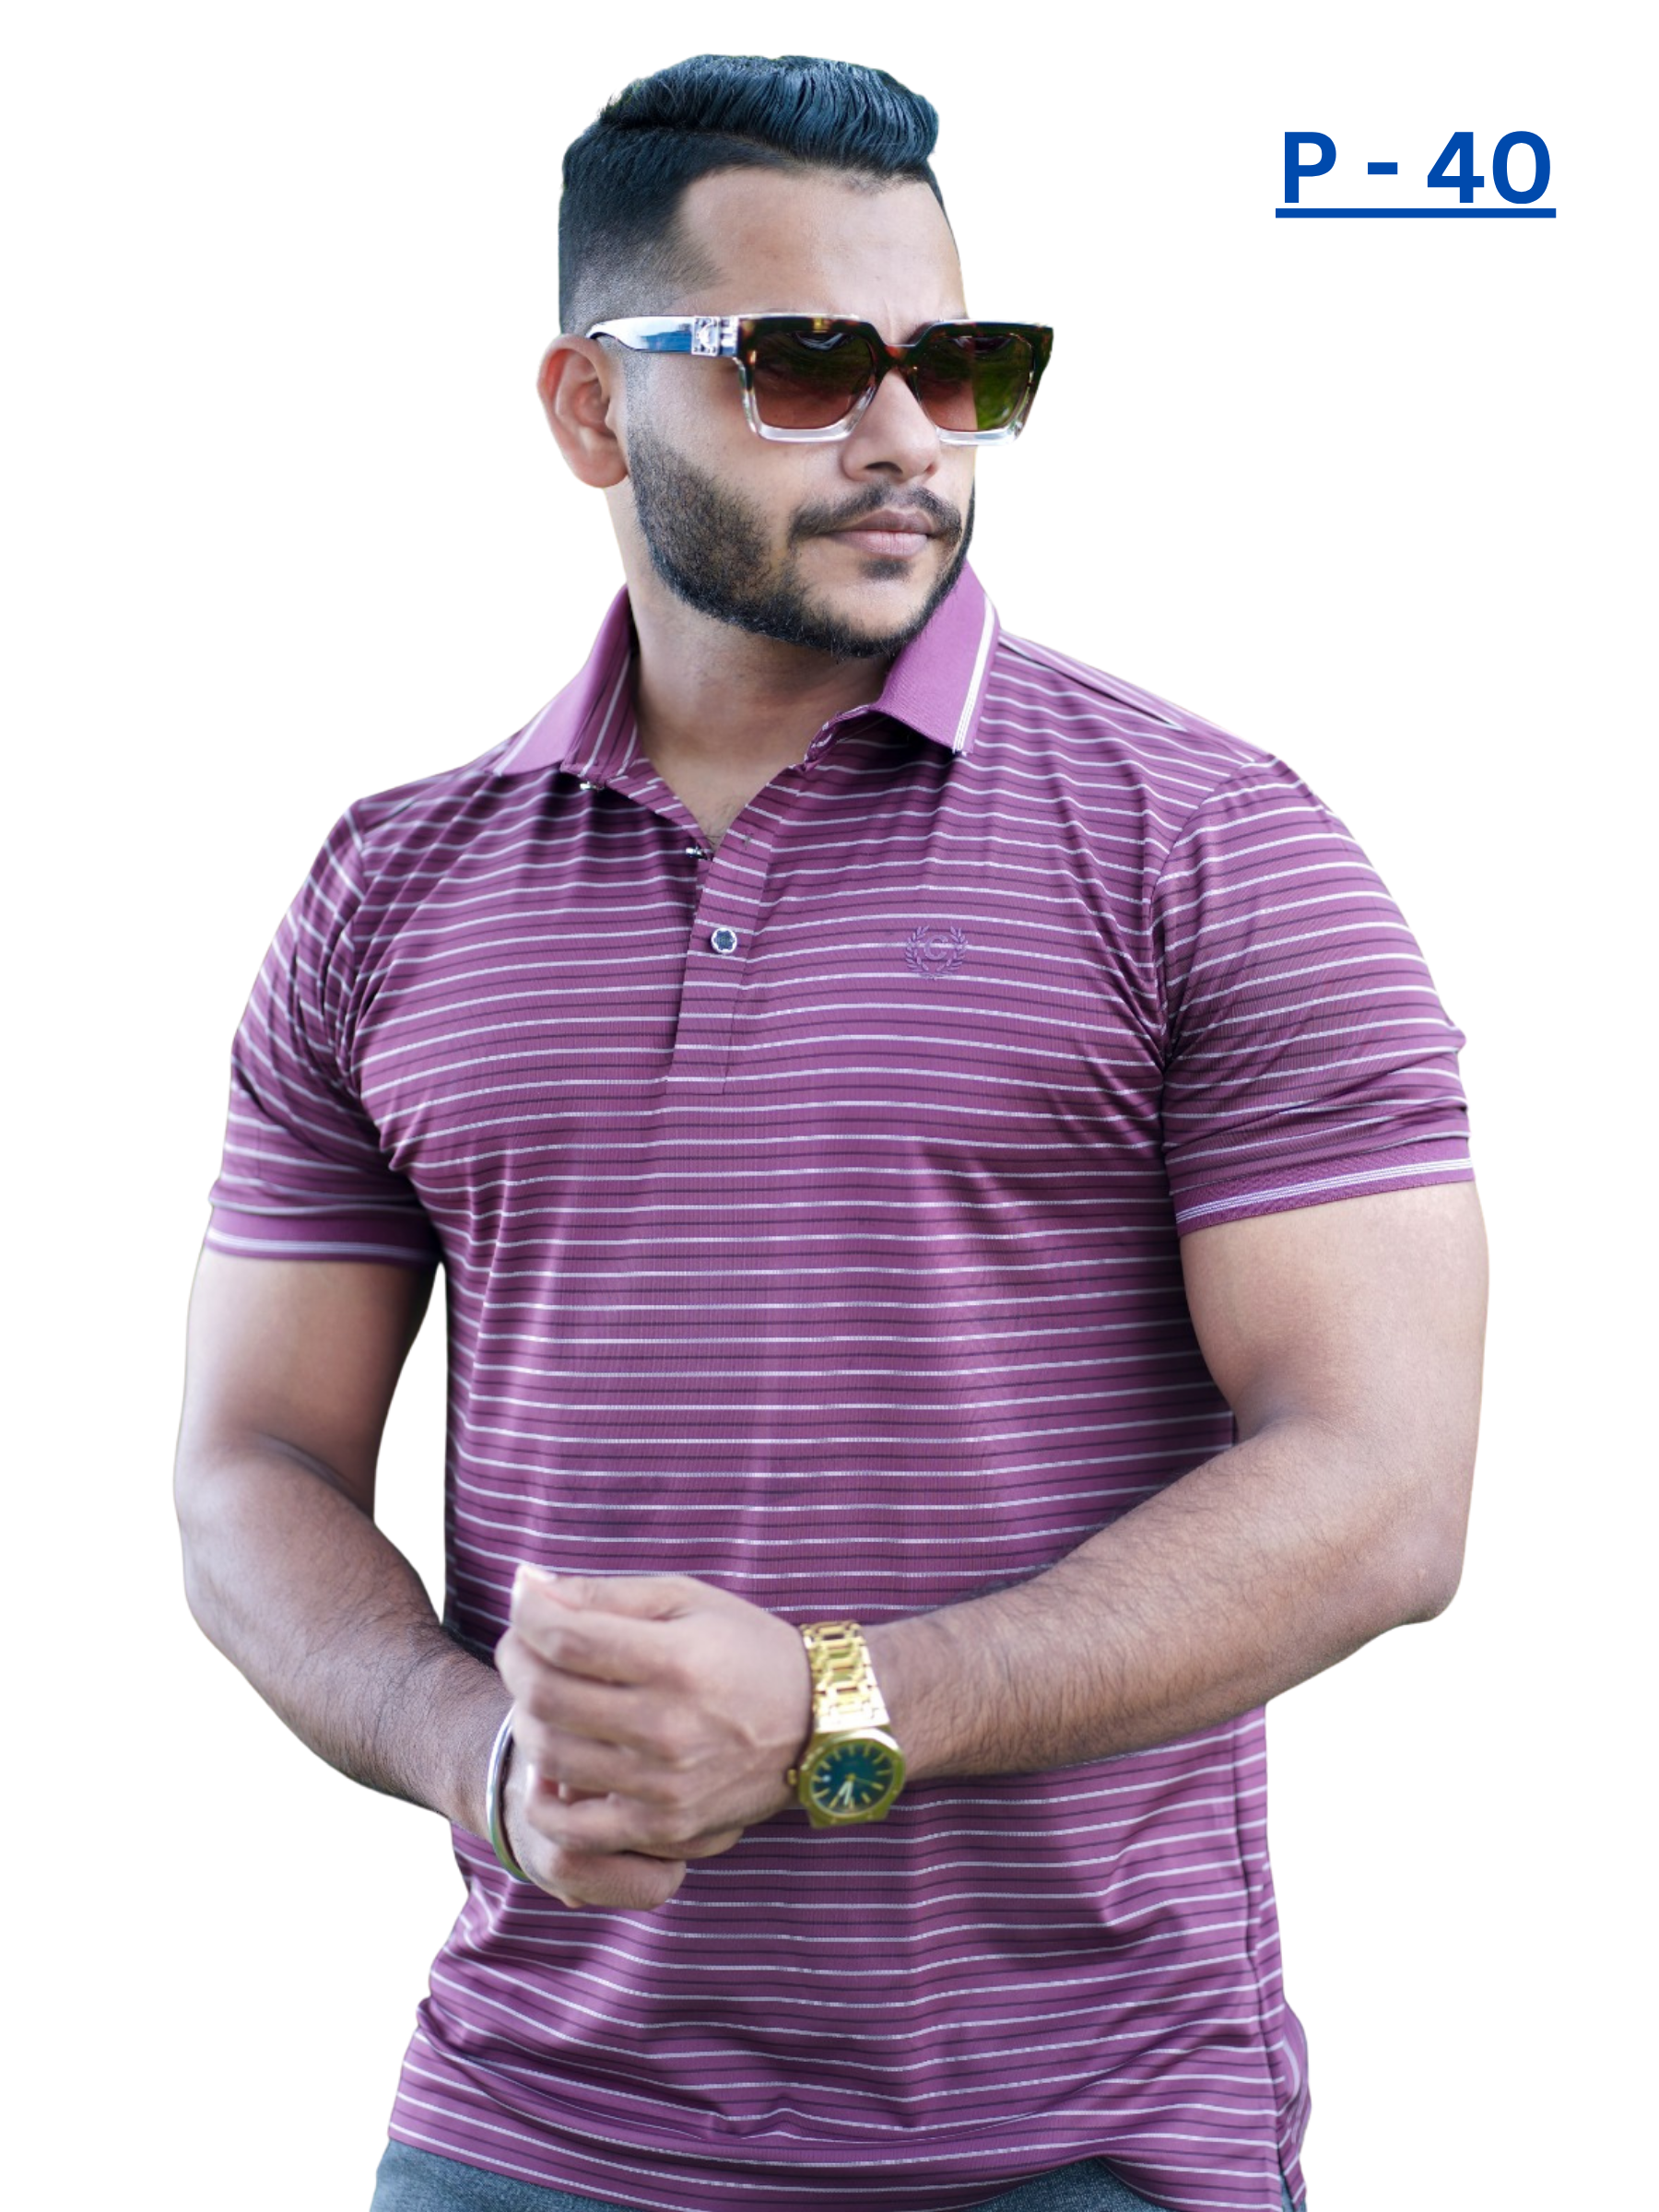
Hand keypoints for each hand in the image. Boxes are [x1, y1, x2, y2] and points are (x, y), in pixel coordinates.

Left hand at [495, 1569, 812, 1901]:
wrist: (817, 1723)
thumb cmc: (746, 1648)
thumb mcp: (686, 1599)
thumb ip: (605, 1594)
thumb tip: (528, 1585)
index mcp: (676, 1660)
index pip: (564, 1637)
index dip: (526, 1613)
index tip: (526, 1600)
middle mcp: (668, 1726)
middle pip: (545, 1695)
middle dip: (515, 1659)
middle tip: (523, 1646)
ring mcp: (664, 1785)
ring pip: (548, 1755)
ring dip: (525, 1718)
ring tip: (541, 1697)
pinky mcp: (664, 1826)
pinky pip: (571, 1828)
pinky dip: (542, 1798)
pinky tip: (550, 1765)